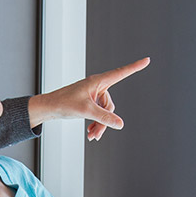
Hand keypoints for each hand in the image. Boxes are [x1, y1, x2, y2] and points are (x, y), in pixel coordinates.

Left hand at [28, 57, 149, 140]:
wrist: (48, 107)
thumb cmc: (64, 103)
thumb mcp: (86, 111)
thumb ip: (104, 118)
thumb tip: (120, 124)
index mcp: (97, 81)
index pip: (121, 73)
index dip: (135, 67)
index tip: (147, 60)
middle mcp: (97, 86)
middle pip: (110, 105)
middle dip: (105, 121)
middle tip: (96, 135)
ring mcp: (93, 94)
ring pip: (105, 112)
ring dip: (99, 125)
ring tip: (92, 136)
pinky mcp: (89, 101)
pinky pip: (99, 113)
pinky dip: (96, 123)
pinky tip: (90, 133)